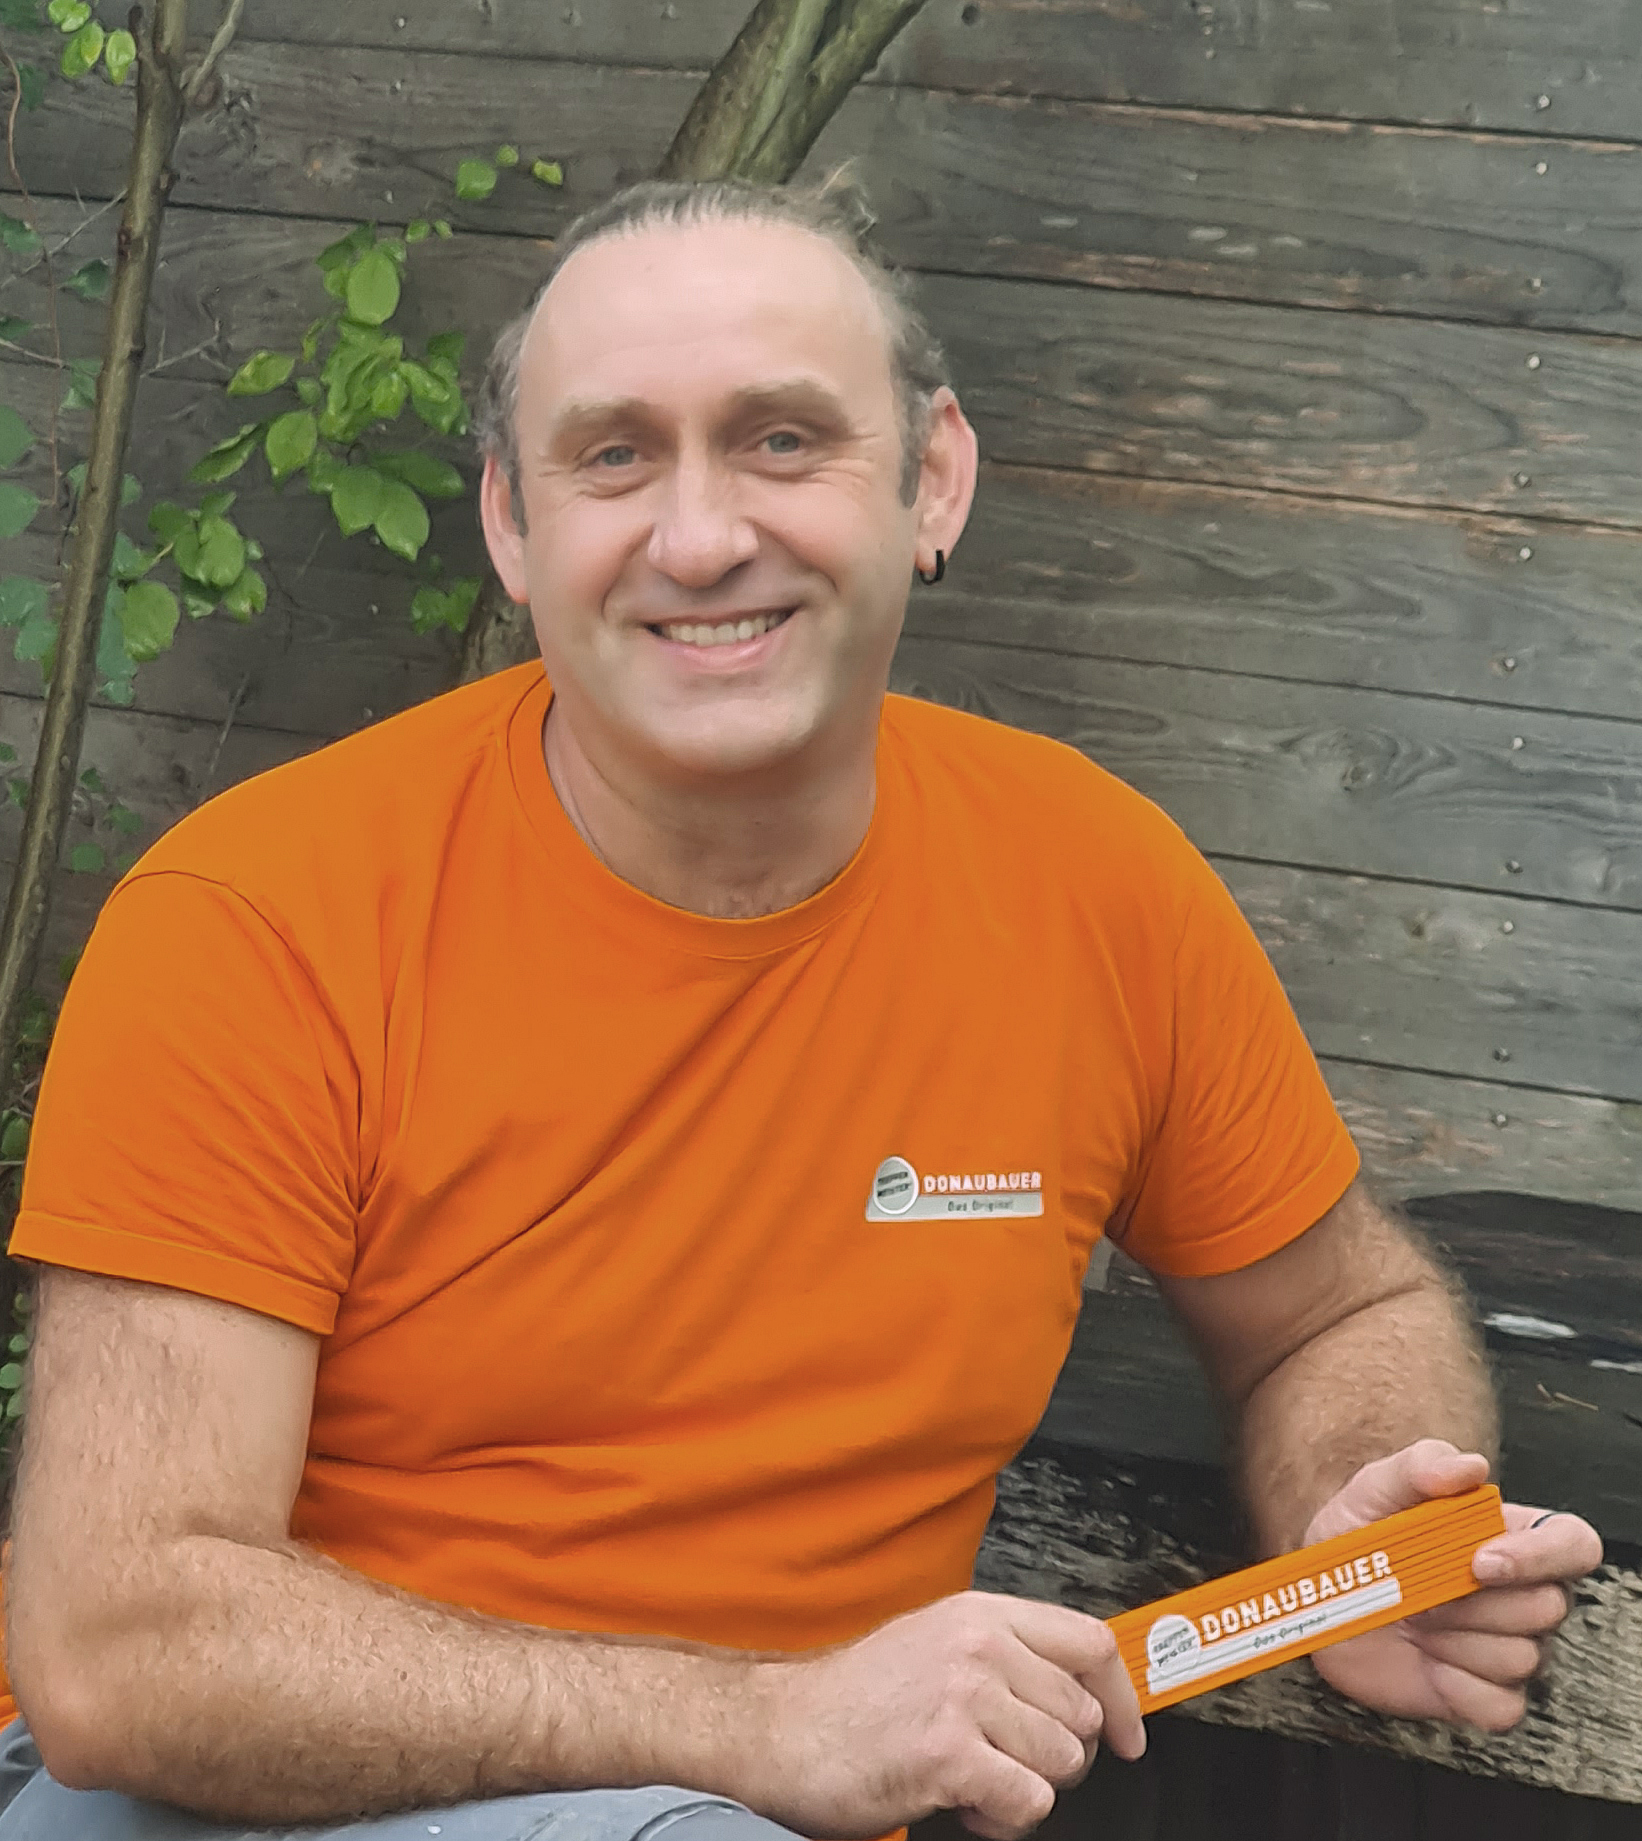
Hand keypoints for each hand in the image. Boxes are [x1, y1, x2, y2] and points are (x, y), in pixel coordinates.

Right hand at [749, 1589, 1146, 1840]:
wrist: (780, 1729)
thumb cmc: (853, 1700)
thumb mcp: (935, 1646)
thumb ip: (1002, 1656)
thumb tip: (1077, 1690)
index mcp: (979, 1615)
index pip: (1089, 1642)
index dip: (1122, 1698)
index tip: (1129, 1736)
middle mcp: (979, 1645)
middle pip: (1082, 1716)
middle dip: (1054, 1757)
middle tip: (1003, 1764)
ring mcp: (966, 1695)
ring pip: (1062, 1764)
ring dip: (1024, 1788)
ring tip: (972, 1779)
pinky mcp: (950, 1752)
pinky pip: (1029, 1802)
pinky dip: (1001, 1819)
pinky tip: (960, 1801)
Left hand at [1304, 1439, 1602, 1729]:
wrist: (1321, 1604)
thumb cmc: (1358, 1540)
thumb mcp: (1375, 1490)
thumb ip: (1420, 1465)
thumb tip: (1471, 1468)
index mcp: (1511, 1537)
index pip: (1573, 1543)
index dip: (1541, 1556)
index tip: (1479, 1561)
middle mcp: (1523, 1594)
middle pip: (1548, 1606)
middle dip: (1472, 1601)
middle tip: (1420, 1590)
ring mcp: (1509, 1646)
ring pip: (1523, 1656)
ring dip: (1455, 1640)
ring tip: (1415, 1620)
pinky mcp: (1487, 1695)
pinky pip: (1502, 1706)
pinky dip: (1460, 1688)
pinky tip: (1429, 1664)